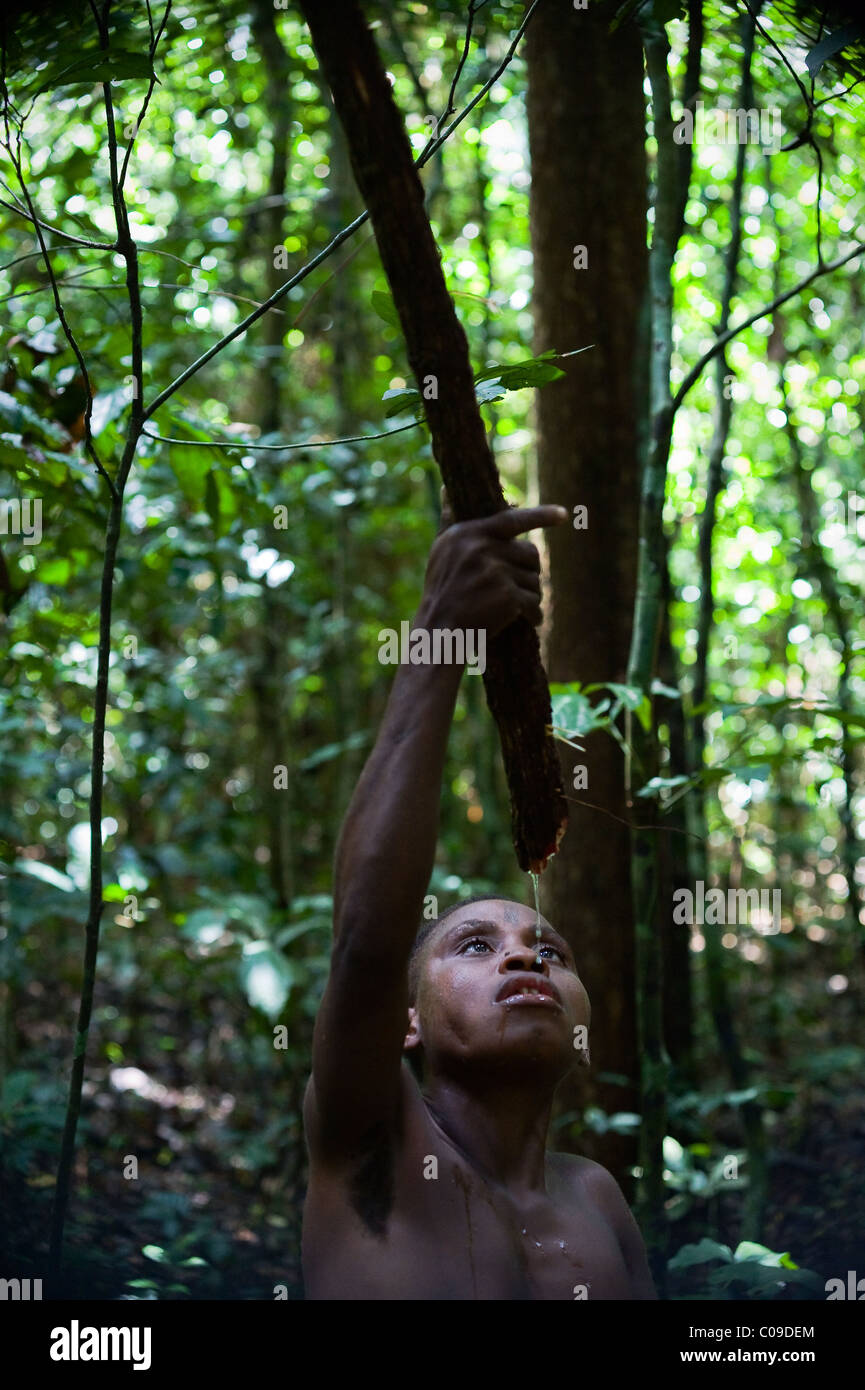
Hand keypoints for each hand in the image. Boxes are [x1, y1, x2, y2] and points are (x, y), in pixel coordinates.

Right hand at [420, 494, 568, 638]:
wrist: (439, 630)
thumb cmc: (441, 590)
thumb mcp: (441, 549)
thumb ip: (450, 518)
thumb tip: (445, 486)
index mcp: (469, 533)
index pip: (512, 519)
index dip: (541, 516)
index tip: (564, 514)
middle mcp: (483, 548)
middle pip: (530, 553)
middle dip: (528, 571)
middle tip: (518, 588)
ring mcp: (496, 571)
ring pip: (534, 579)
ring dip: (530, 595)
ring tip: (514, 607)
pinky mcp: (507, 596)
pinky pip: (534, 601)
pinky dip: (533, 614)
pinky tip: (527, 621)